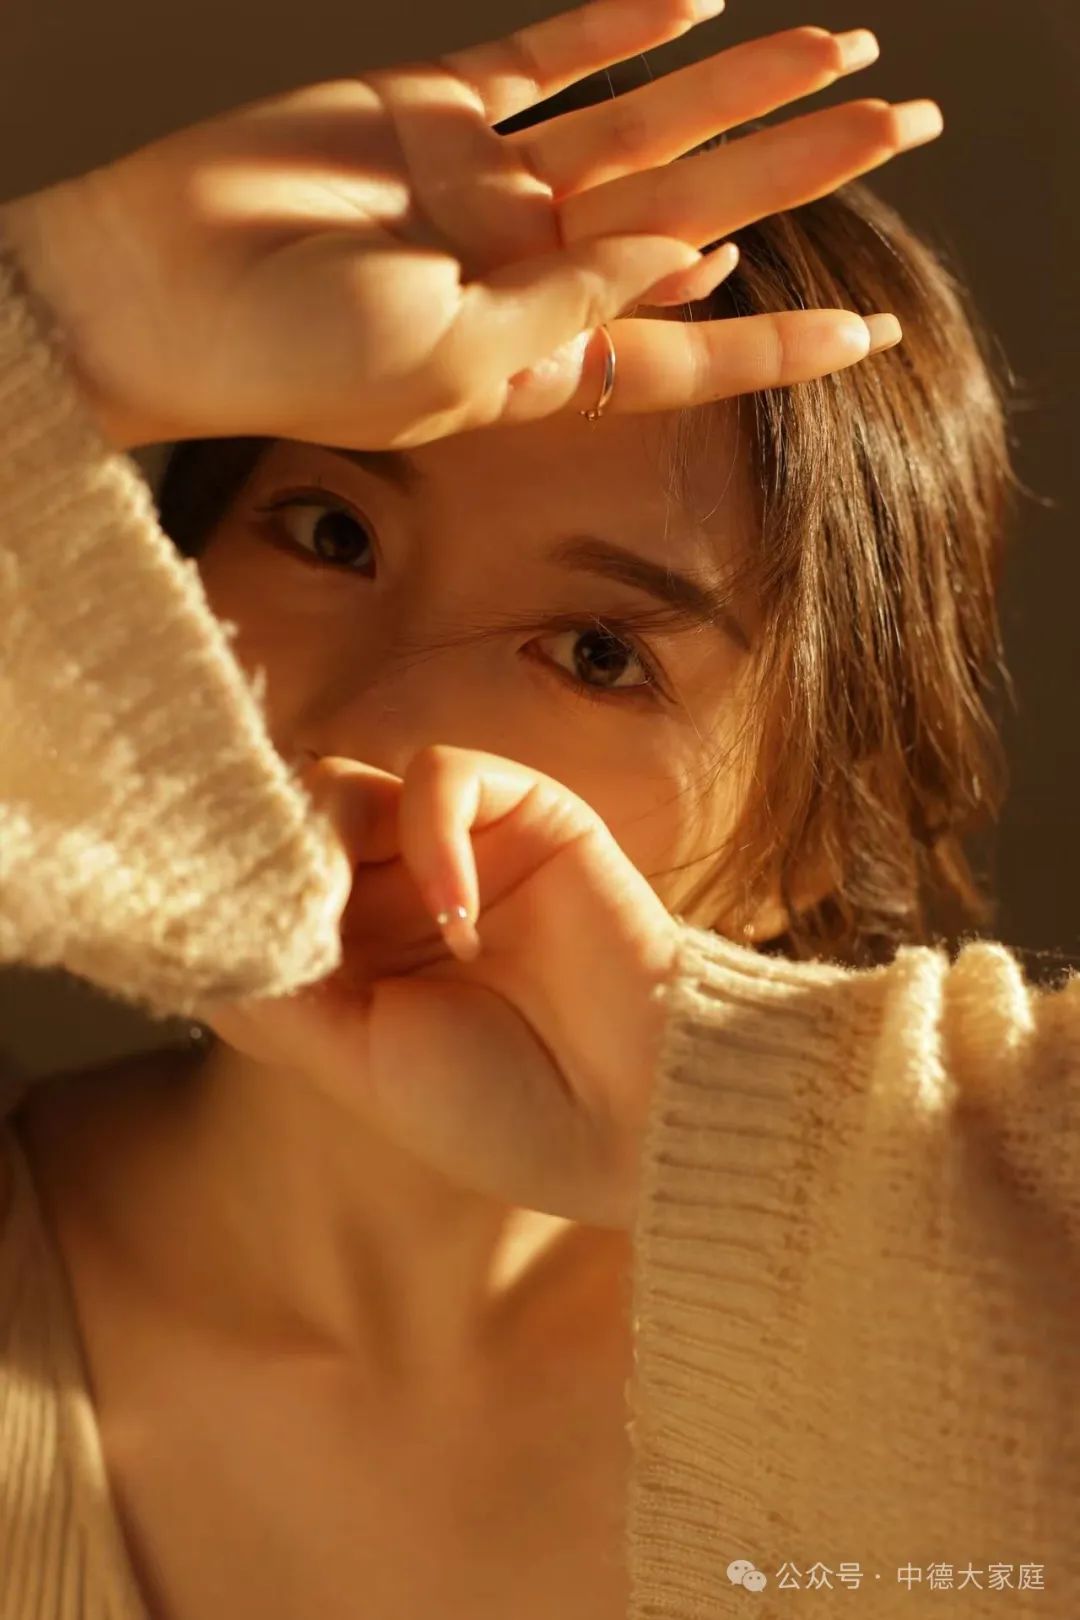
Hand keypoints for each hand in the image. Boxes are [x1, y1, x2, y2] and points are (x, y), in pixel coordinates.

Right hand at [0, 1, 937, 453]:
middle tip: (905, 127)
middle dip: (799, 173)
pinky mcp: (434, 109)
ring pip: (641, 126)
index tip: (873, 333)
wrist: (159, 286)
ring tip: (840, 56)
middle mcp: (528, 273)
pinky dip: (617, 27)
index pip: (685, 357)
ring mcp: (486, 188)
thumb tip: (699, 243)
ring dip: (737, 89)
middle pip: (693, 214)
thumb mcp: (459, 361)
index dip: (778, 344)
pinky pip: (546, 59)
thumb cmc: (295, 357)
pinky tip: (697, 2)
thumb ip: (577, 304)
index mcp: (539, 362)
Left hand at [201, 747, 680, 1229]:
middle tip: (301, 918)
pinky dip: (430, 827)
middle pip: (289, 824)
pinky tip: (455, 911)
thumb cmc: (503, 1109)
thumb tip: (202, 925)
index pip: (262, 885)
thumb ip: (272, 993)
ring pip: (345, 784)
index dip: (234, 888)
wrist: (641, 1112)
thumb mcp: (355, 1064)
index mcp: (352, 959)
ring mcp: (457, 850)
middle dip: (278, 862)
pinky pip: (442, 772)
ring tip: (377, 924)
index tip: (218, 912)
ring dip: (338, 841)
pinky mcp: (524, 813)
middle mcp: (393, 896)